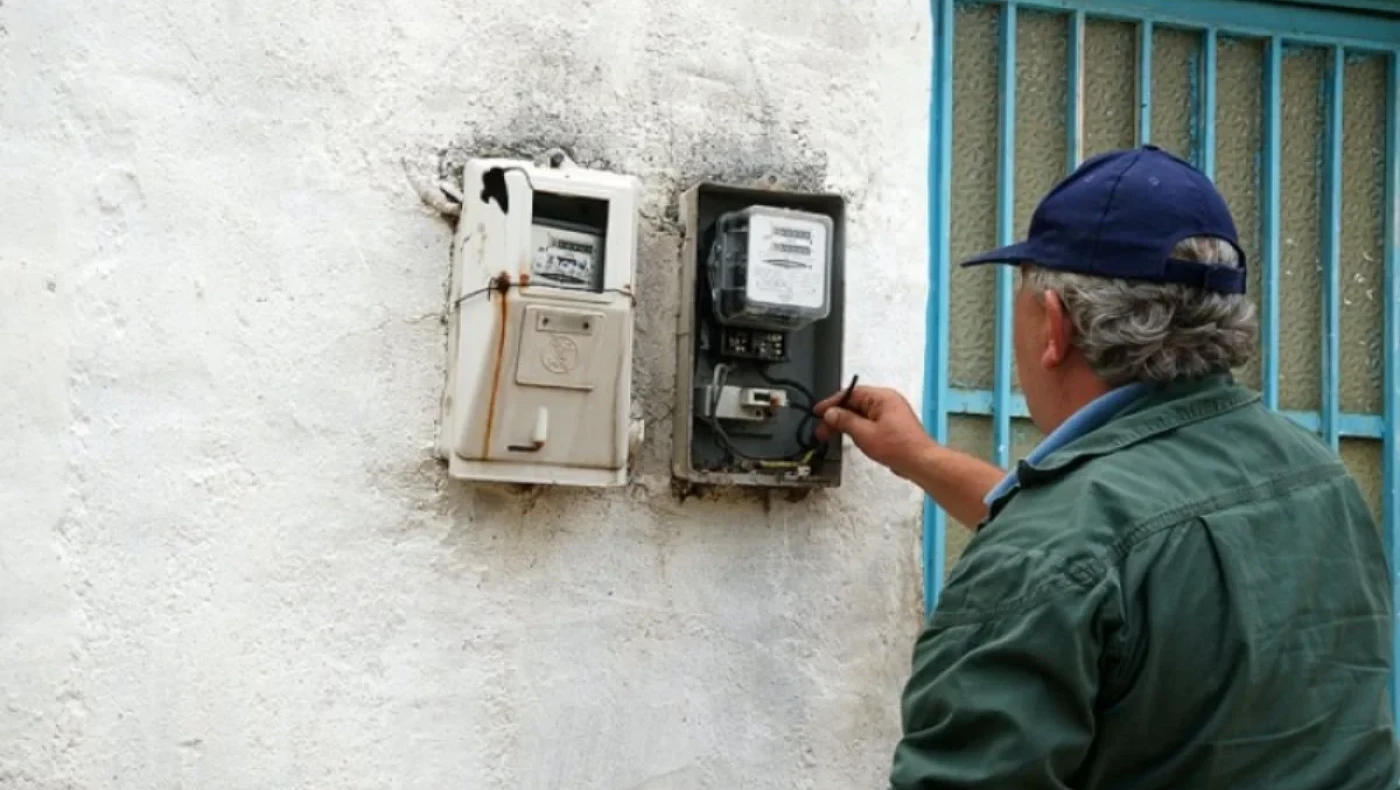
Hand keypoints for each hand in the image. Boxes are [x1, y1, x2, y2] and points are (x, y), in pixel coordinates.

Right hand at [814, 385, 935, 476]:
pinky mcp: (892, 427)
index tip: (818, 412)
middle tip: (821, 430)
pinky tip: (849, 438)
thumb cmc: (897, 447)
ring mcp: (891, 414)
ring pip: (862, 415)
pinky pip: (870, 423)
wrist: (920, 462)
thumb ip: (845, 421)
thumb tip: (830, 413)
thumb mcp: (864, 433)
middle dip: (837, 416)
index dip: (832, 403)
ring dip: (846, 424)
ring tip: (830, 435)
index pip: (850, 394)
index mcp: (882, 397)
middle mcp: (887, 402)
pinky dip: (858, 429)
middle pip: (855, 404)